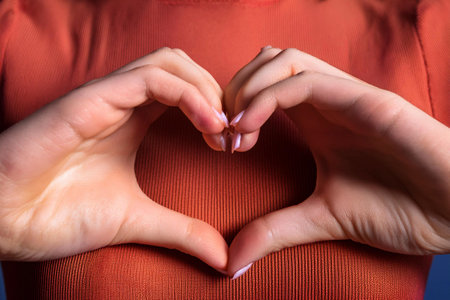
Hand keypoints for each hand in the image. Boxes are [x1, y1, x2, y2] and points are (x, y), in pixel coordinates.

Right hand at [0, 48, 228, 271]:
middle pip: (183, 66)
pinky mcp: (90, 99)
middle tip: (234, 135)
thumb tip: (224, 257)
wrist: (4, 221)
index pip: (187, 90)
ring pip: (169, 61)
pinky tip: (208, 125)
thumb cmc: (60, 215)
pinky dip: (188, 94)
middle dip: (218, 93)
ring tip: (222, 130)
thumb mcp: (138, 220)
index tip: (234, 146)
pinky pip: (150, 78)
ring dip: (207, 88)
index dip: (218, 110)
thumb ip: (182, 231)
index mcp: (133, 120)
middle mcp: (122, 102)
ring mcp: (106, 96)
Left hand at [225, 47, 449, 277]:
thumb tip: (230, 261)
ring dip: (247, 88)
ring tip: (236, 130)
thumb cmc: (398, 210)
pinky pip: (308, 81)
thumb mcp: (322, 220)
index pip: (262, 85)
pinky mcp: (371, 102)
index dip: (231, 107)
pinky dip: (269, 97)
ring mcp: (349, 97)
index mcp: (316, 119)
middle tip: (223, 133)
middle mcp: (328, 100)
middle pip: (266, 61)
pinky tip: (250, 128)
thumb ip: (275, 231)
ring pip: (284, 61)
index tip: (220, 145)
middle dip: (233, 89)